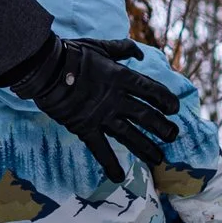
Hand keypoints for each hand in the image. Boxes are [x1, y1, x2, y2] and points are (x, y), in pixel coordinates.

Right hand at [1, 35, 181, 181]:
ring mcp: (101, 115)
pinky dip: (109, 163)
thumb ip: (122, 49)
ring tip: (159, 158)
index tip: (175, 109)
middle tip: (173, 136)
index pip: (151, 90)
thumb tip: (140, 54)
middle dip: (162, 127)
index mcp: (121, 77)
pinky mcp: (85, 128)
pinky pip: (99, 149)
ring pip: (129, 135)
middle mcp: (116, 99)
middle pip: (145, 115)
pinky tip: (118, 177)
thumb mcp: (101, 46)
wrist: (46, 69)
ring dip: (145, 147)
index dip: (165, 100)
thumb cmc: (72, 53)